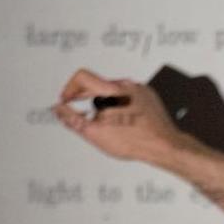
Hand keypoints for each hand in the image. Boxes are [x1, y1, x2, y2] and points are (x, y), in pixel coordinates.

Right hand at [53, 68, 193, 163]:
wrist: (165, 146)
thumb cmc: (134, 141)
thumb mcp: (95, 133)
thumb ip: (72, 119)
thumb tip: (58, 109)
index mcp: (112, 90)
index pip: (82, 76)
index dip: (69, 88)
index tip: (66, 100)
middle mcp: (127, 86)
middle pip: (98, 83)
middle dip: (82, 96)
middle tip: (75, 108)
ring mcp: (140, 90)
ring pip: (113, 90)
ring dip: (102, 101)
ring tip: (99, 117)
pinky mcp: (149, 97)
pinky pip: (128, 96)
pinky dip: (118, 104)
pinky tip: (119, 119)